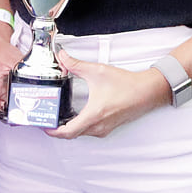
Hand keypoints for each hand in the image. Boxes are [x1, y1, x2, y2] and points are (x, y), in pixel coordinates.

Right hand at [0, 21, 20, 115]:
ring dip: (14, 110)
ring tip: (28, 111)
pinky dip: (16, 103)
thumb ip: (24, 71)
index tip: (13, 117)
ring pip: (3, 106)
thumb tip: (36, 79)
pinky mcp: (2, 88)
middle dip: (11, 116)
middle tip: (25, 116)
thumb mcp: (14, 60)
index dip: (1, 115)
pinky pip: (8, 100)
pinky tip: (25, 102)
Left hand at [46, 48, 168, 139]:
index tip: (43, 125)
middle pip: (72, 134)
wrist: (148, 91)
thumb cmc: (127, 84)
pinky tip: (76, 115)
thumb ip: (76, 64)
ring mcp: (105, 128)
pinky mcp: (110, 127)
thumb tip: (62, 58)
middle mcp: (98, 126)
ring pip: (81, 133)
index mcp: (93, 115)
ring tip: (58, 116)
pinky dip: (80, 125)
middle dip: (58, 128)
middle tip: (48, 118)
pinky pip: (90, 130)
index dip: (53, 131)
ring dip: (69, 127)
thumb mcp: (97, 71)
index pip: (67, 132)